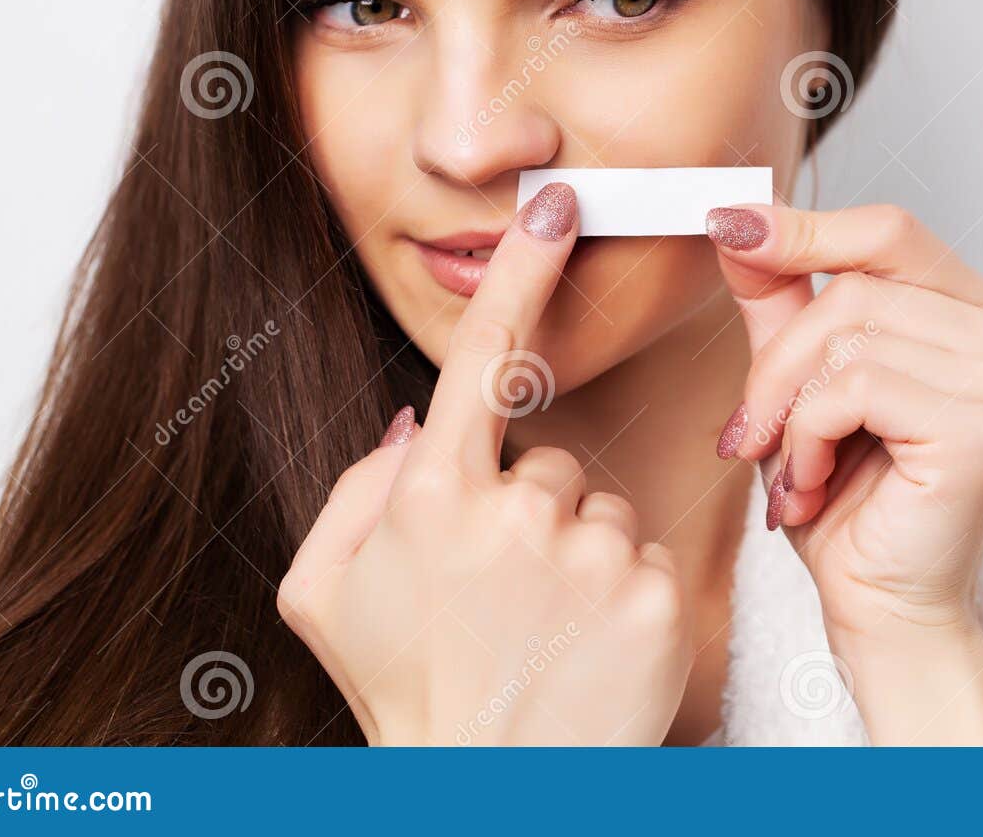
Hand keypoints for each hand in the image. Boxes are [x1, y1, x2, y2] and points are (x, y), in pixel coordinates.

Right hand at [279, 183, 691, 745]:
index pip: (484, 354)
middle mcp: (517, 512)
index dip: (523, 272)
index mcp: (433, 495)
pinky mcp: (657, 598)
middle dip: (533, 508)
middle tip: (503, 593)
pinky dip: (622, 593)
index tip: (558, 204)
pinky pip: (646, 556)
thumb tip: (419, 414)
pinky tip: (588, 647)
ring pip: (603, 509)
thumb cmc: (404, 693)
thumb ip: (358, 486)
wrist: (494, 793)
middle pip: (552, 461)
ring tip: (544, 628)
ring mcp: (594, 556)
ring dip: (580, 551)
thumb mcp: (325, 593)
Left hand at [707, 202, 982, 742]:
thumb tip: (738, 221)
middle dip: (778, 361)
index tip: (727, 226)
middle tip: (752, 432)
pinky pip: (853, 386)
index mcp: (981, 313)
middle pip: (854, 284)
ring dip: (788, 408)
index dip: (805, 228)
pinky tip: (813, 485)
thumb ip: (782, 299)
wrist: (881, 608)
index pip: (890, 231)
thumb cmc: (852, 505)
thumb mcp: (803, 383)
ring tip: (791, 469)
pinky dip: (808, 436)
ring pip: (847, 332)